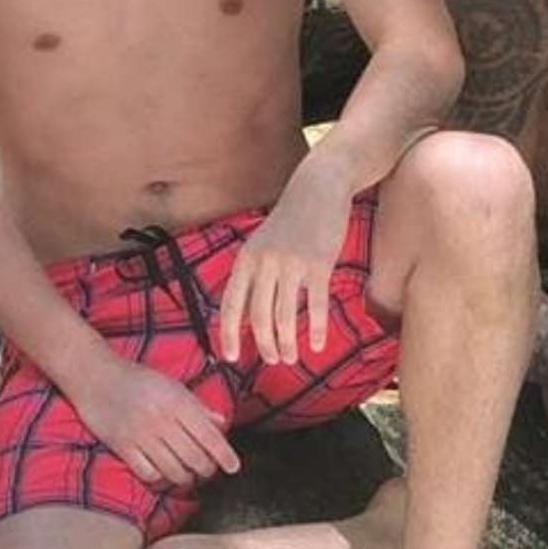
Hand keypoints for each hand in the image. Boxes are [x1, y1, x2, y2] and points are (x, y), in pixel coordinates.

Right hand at [76, 353, 240, 486]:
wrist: (95, 376)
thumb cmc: (137, 378)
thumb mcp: (171, 384)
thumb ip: (196, 405)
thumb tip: (220, 422)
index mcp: (177, 401)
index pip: (208, 435)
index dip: (224, 454)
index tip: (234, 466)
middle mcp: (161, 419)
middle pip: (194, 457)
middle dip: (206, 469)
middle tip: (208, 470)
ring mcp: (141, 434)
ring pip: (173, 470)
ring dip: (185, 478)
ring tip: (187, 475)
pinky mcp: (122, 446)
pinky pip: (148, 473)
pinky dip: (159, 478)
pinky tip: (162, 473)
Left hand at [220, 161, 351, 365]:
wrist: (319, 187)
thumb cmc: (291, 220)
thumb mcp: (262, 243)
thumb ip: (253, 274)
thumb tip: (245, 315)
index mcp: (246, 259)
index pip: (231, 305)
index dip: (228, 334)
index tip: (231, 358)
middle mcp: (264, 262)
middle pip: (258, 317)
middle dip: (264, 345)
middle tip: (273, 360)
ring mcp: (292, 263)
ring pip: (284, 316)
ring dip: (287, 343)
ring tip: (291, 358)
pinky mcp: (319, 264)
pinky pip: (316, 306)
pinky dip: (315, 329)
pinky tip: (316, 345)